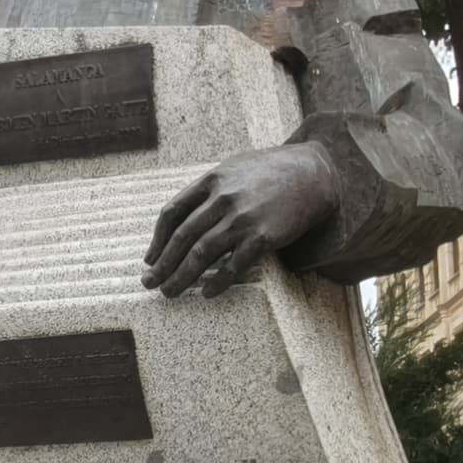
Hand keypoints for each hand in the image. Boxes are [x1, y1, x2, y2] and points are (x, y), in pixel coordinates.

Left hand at [144, 145, 338, 297]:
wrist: (313, 174)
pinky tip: (206, 293)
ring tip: (170, 292)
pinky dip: (217, 282)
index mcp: (211, 181)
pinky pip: (233, 266)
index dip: (157, 241)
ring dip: (181, 278)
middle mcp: (222, 199)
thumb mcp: (233, 169)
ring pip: (201, 255)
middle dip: (162, 265)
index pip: (172, 213)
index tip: (149, 259)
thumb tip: (183, 216)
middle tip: (150, 284)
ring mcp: (242, 219)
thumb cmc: (270, 172)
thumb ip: (208, 190)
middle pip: (182, 238)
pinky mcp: (263, 237)